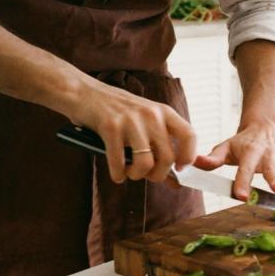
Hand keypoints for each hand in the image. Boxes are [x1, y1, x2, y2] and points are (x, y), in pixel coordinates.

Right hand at [64, 78, 196, 183]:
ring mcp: (131, 120)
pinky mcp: (110, 127)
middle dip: (157, 175)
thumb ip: (160, 147)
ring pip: (146, 164)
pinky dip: (118, 174)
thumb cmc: (117, 112)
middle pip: (168, 158)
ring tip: (130, 173)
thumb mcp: (144, 122)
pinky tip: (117, 173)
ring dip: (137, 175)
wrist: (84, 92)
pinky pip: (119, 163)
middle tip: (146, 175)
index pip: (189, 135)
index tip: (179, 169)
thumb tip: (177, 183)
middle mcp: (151, 114)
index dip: (188, 157)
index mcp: (164, 112)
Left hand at [194, 120, 274, 200]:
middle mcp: (269, 154)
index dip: (242, 182)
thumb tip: (195, 163)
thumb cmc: (243, 142)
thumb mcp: (226, 146)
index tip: (240, 196)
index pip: (245, 168)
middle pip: (272, 168)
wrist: (266, 125)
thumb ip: (213, 158)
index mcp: (250, 151)